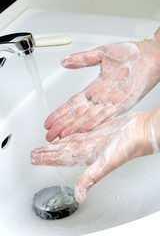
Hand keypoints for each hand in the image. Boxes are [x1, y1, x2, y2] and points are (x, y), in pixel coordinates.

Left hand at [31, 108, 159, 202]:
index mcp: (85, 155)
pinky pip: (78, 133)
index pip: (60, 158)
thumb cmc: (128, 147)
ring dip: (55, 145)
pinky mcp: (97, 131)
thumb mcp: (107, 162)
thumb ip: (91, 178)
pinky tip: (65, 134)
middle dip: (46, 153)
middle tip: (33, 153)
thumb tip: (79, 196)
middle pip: (60, 152)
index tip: (33, 159)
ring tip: (45, 145)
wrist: (141, 133)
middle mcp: (86, 148)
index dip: (45, 159)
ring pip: (68, 143)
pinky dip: (68, 134)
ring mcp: (91, 140)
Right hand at [44, 28, 159, 141]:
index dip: (60, 113)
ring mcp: (111, 102)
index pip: (73, 104)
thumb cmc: (130, 53)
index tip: (49, 121)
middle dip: (62, 125)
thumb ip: (82, 60)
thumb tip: (64, 61)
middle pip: (77, 115)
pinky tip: (83, 130)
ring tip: (61, 136)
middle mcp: (101, 98)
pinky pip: (106, 115)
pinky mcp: (123, 102)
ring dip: (74, 128)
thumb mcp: (100, 55)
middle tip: (49, 135)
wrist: (149, 53)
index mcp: (95, 89)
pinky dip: (93, 123)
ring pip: (88, 118)